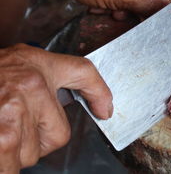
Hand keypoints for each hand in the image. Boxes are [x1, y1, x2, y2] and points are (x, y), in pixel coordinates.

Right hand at [0, 44, 112, 172]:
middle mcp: (28, 90)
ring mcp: (10, 114)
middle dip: (38, 138)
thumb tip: (105, 110)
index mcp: (39, 71)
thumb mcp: (33, 61)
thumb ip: (73, 77)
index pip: (83, 75)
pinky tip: (2, 145)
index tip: (104, 111)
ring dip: (16, 152)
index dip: (98, 94)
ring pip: (31, 154)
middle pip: (56, 136)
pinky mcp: (0, 136)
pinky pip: (12, 166)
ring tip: (2, 128)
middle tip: (16, 121)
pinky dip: (7, 164)